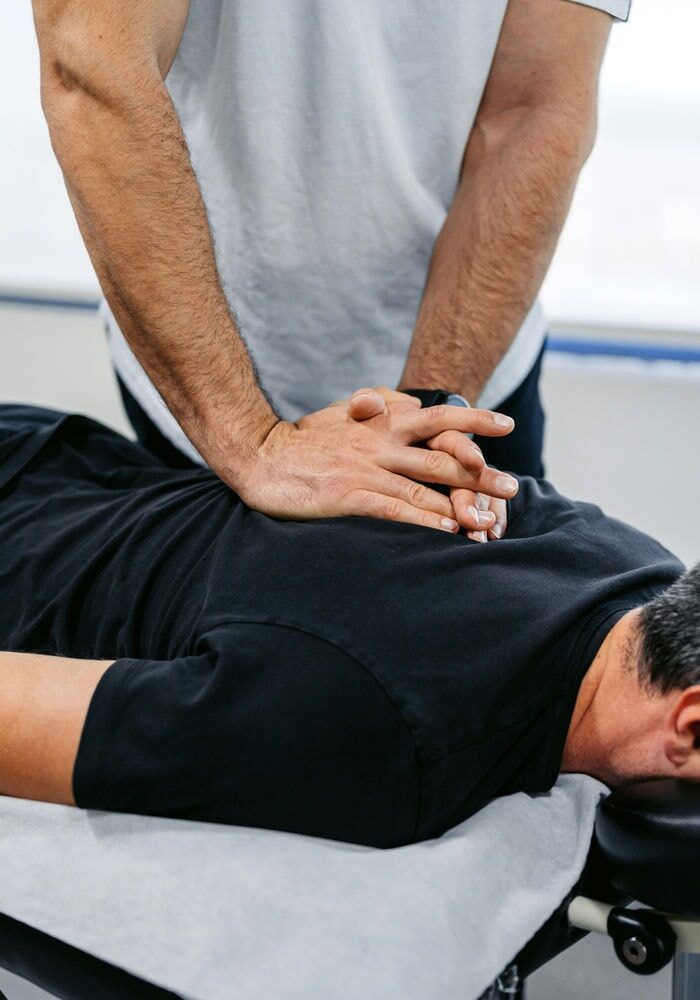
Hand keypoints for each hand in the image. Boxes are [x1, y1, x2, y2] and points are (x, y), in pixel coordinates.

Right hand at [232, 389, 516, 531]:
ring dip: (459, 506)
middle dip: (480, 474)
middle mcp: (379, 445)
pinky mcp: (348, 496)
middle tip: (512, 486)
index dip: (474, 421)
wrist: (259, 456)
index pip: (437, 417)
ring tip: (488, 521)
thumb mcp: (341, 413)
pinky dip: (422, 522)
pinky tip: (445, 532)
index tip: (506, 425)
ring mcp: (365, 470)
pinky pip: (393, 510)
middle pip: (440, 458)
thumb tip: (406, 402)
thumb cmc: (302, 439)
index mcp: (380, 423)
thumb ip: (375, 406)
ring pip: (423, 488)